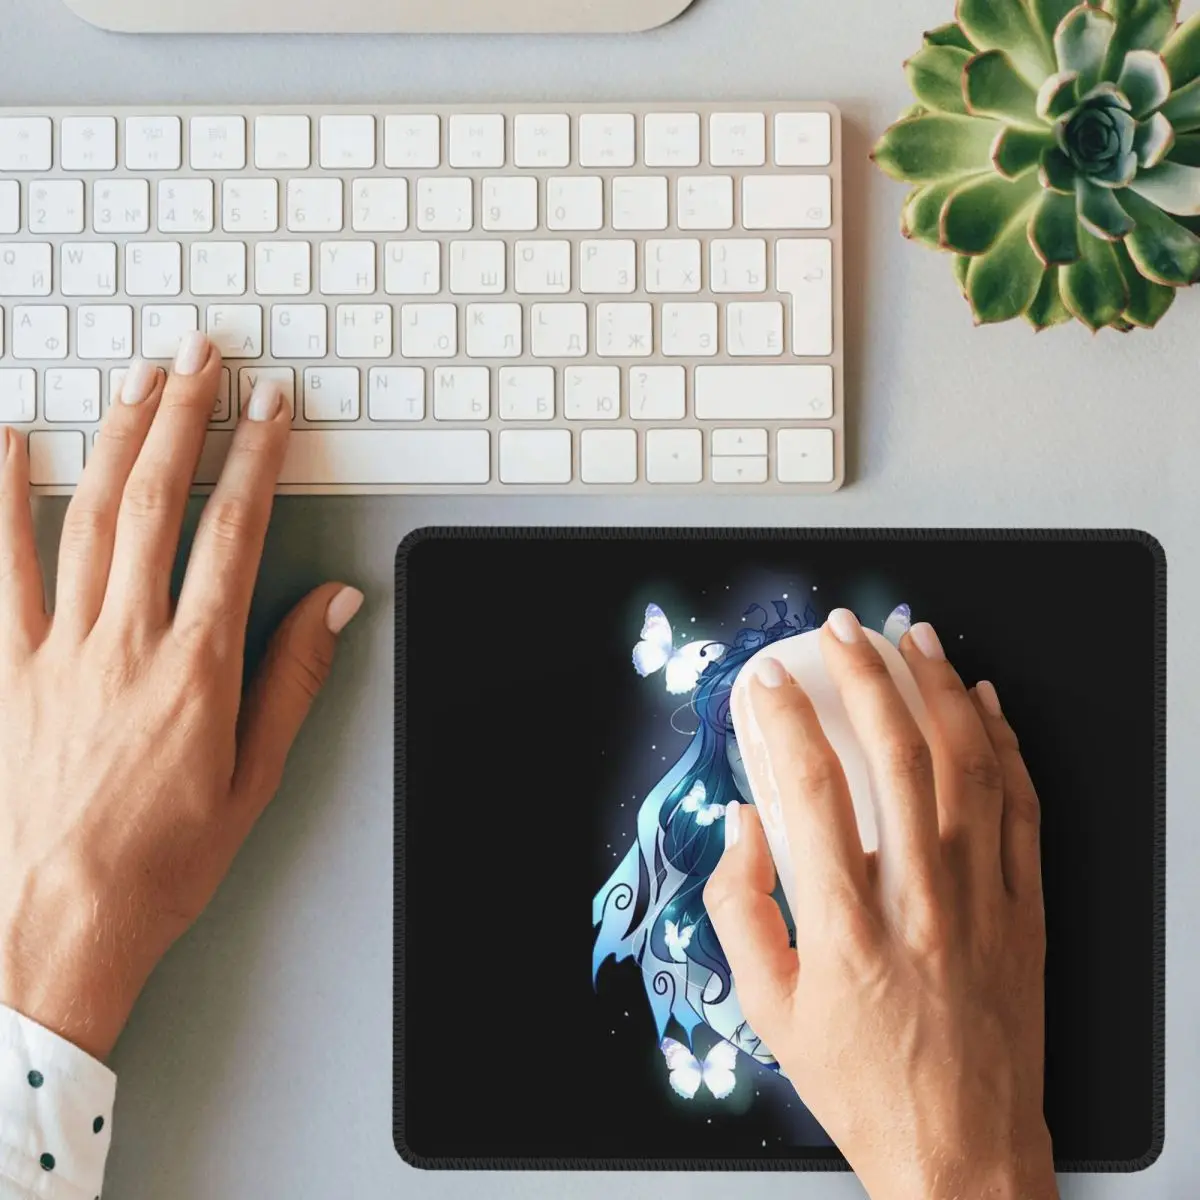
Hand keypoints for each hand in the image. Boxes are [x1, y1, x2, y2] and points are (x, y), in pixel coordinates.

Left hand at [0, 335, 361, 1060]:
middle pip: (158, 503)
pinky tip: (10, 446)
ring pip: (88, 518)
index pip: (235, 534)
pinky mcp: (7, 668)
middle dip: (185, 418)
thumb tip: (334, 604)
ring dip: (117, 439)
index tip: (272, 408)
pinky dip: (1, 499)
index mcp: (197, 668)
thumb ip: (293, 676)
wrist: (56, 923)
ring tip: (140, 380)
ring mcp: (58, 649)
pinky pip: (0, 568)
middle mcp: (126, 643)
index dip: (257, 459)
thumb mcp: (255, 776)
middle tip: (204, 357)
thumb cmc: (162, 860)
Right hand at [706, 610, 1054, 1199]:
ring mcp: (982, 901)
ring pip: (968, 766)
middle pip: (895, 757)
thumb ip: (741, 910)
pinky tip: (982, 702)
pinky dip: (1004, 743)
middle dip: (863, 675)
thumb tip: (742, 828)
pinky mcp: (1026, 909)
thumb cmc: (864, 1086)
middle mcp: (919, 902)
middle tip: (841, 632)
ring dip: (937, 689)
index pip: (809, 792)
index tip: (765, 682)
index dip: (783, 720)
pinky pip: (1022, 806)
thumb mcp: (770, 1011)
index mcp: (846, 929)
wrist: (965, 1151)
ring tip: (913, 639)